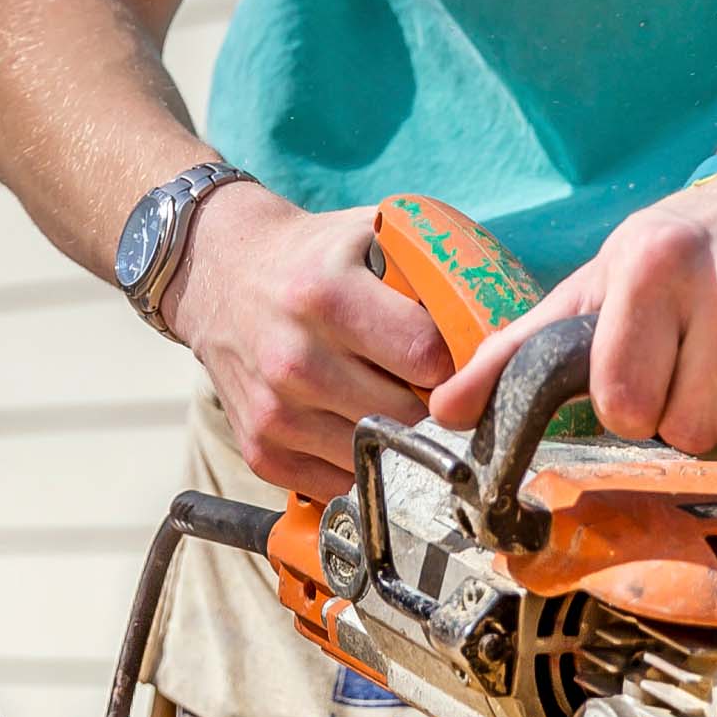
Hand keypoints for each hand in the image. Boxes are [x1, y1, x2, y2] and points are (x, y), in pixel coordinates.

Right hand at [164, 189, 454, 497]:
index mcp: (326, 297)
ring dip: (398, 436)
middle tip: (435, 386)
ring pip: (379, 454)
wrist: (215, 273)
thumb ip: (431, 270)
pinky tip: (357, 422)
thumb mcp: (368, 234)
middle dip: (433, 403)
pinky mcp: (261, 451)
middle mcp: (295, 359)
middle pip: (409, 415)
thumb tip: (500, 320)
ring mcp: (276, 412)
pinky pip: (341, 483)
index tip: (461, 357)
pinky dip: (360, 462)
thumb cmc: (308, 255)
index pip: (428, 358)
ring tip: (393, 399)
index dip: (457, 360)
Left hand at [432, 174, 716, 464]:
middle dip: (686, 417)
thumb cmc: (685, 246)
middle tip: (696, 370)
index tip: (641, 378)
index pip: (626, 404)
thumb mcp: (598, 280)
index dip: (631, 407)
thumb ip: (519, 349)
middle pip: (691, 431)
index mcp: (654, 266)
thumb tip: (445, 412)